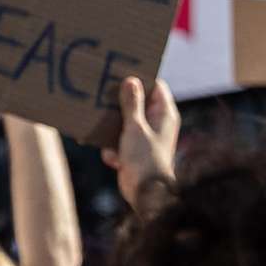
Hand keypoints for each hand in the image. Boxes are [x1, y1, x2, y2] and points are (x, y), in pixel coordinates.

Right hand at [98, 77, 177, 208]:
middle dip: (121, 102)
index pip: (156, 86)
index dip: (140, 78)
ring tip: (102, 128)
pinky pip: (120, 140)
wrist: (145, 194)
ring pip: (125, 121)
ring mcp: (146, 137)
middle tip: (104, 93)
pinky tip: (113, 157)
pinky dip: (114, 148)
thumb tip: (131, 80)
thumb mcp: (135, 127)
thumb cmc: (145, 158)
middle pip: (138, 102)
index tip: (122, 72)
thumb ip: (132, 103)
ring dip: (113, 126)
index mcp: (164, 114)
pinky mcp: (134, 150)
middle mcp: (157, 123)